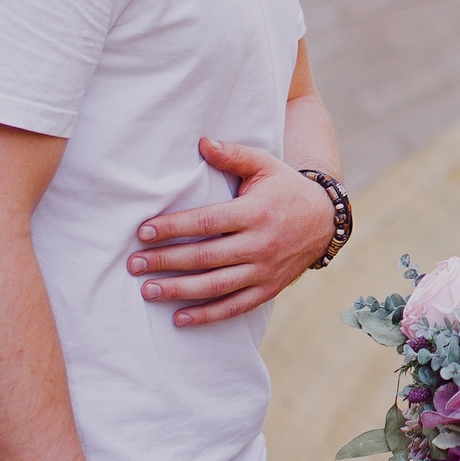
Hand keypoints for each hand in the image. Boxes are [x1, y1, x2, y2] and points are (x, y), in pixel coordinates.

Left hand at [127, 137, 336, 324]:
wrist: (325, 221)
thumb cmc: (286, 189)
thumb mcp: (265, 165)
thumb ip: (233, 155)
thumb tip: (202, 142)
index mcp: (255, 212)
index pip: (207, 222)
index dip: (173, 228)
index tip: (144, 232)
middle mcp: (260, 244)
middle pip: (206, 257)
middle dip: (166, 261)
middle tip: (134, 264)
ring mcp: (265, 270)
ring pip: (217, 286)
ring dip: (180, 290)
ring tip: (148, 291)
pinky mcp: (268, 289)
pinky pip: (235, 306)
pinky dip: (207, 315)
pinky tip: (179, 318)